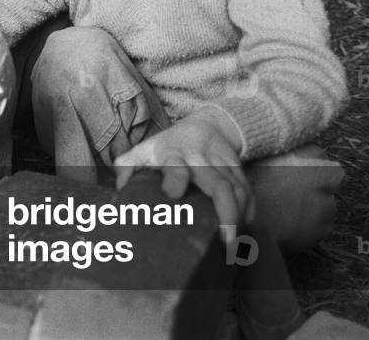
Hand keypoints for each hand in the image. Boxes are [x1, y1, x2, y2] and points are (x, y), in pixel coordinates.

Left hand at [114, 110, 253, 244]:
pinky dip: (249, 212)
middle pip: (218, 185)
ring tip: (233, 245)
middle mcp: (200, 159)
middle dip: (225, 213)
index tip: (173, 196)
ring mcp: (223, 164)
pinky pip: (249, 192)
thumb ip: (127, 167)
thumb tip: (119, 191)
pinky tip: (244, 231)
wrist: (208, 124)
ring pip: (238, 190)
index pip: (175, 166)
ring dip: (239, 218)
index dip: (175, 179)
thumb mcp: (145, 150)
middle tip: (224, 241)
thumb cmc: (170, 145)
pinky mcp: (240, 169)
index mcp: (173, 154)